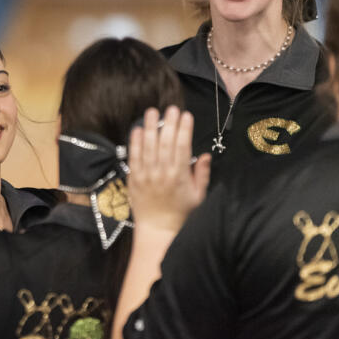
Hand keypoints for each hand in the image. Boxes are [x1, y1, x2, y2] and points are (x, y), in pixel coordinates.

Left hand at [127, 106, 210, 231]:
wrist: (158, 230)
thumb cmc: (181, 213)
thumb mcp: (198, 196)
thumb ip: (202, 174)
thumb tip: (204, 155)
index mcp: (180, 177)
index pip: (182, 147)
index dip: (184, 130)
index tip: (186, 115)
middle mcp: (162, 173)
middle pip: (165, 143)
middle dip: (169, 124)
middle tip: (172, 108)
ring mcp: (147, 175)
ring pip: (149, 147)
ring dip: (151, 127)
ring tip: (153, 111)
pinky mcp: (134, 178)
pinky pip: (134, 157)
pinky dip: (135, 143)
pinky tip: (138, 129)